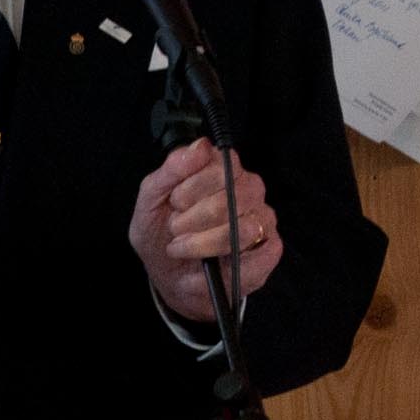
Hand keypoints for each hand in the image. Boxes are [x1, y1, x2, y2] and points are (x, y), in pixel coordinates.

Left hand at [128, 139, 283, 323]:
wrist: (166, 273)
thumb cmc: (161, 232)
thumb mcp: (151, 200)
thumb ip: (170, 171)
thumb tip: (199, 146)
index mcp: (223, 170)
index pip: (223, 162)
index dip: (193, 186)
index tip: (174, 202)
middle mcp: (249, 190)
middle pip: (233, 195)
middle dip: (192, 217)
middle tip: (175, 228)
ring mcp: (263, 220)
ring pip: (242, 228)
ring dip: (202, 243)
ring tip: (182, 246)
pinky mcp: (269, 251)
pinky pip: (254, 258)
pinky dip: (219, 264)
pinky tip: (203, 264)